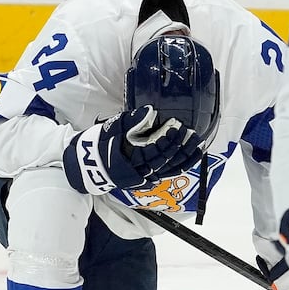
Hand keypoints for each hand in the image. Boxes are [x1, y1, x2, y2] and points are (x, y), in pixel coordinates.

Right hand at [62, 106, 199, 194]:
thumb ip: (131, 121)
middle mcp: (139, 172)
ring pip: (170, 170)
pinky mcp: (148, 178)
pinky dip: (181, 165)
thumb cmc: (101, 144)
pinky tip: (191, 157)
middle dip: (180, 148)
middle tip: (192, 134)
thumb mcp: (112, 128)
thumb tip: (149, 111)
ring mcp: (145, 177)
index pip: (153, 150)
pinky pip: (168, 173)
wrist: (90, 165)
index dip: (166, 140)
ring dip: (185, 158)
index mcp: (130, 159)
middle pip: (165, 162)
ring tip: (198, 146)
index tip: (176, 127)